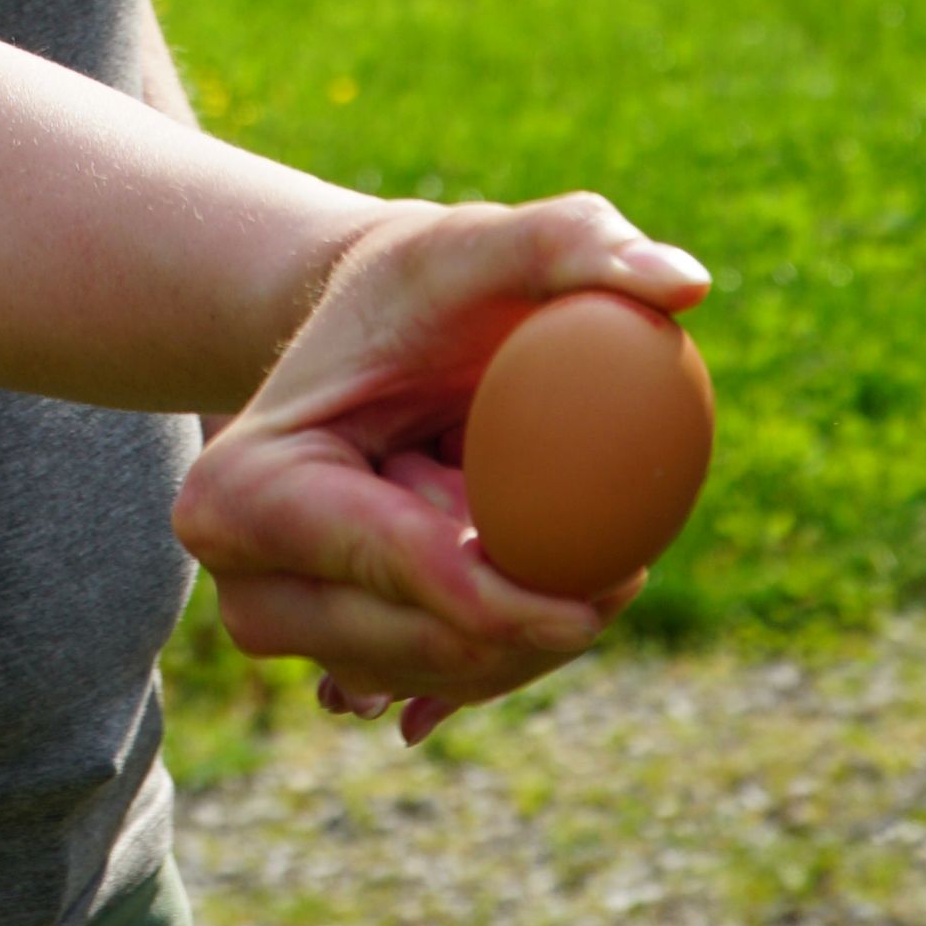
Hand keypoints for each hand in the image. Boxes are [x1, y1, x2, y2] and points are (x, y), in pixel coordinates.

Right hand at [173, 194, 709, 748]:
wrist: (375, 344)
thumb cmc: (422, 288)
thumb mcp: (482, 243)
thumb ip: (571, 240)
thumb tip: (682, 283)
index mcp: (242, 488)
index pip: (395, 569)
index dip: (511, 597)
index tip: (623, 578)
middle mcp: (244, 583)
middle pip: (431, 645)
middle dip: (540, 609)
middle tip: (609, 539)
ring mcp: (285, 634)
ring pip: (456, 677)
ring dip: (538, 620)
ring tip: (542, 514)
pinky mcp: (341, 663)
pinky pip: (464, 685)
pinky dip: (527, 640)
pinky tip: (544, 574)